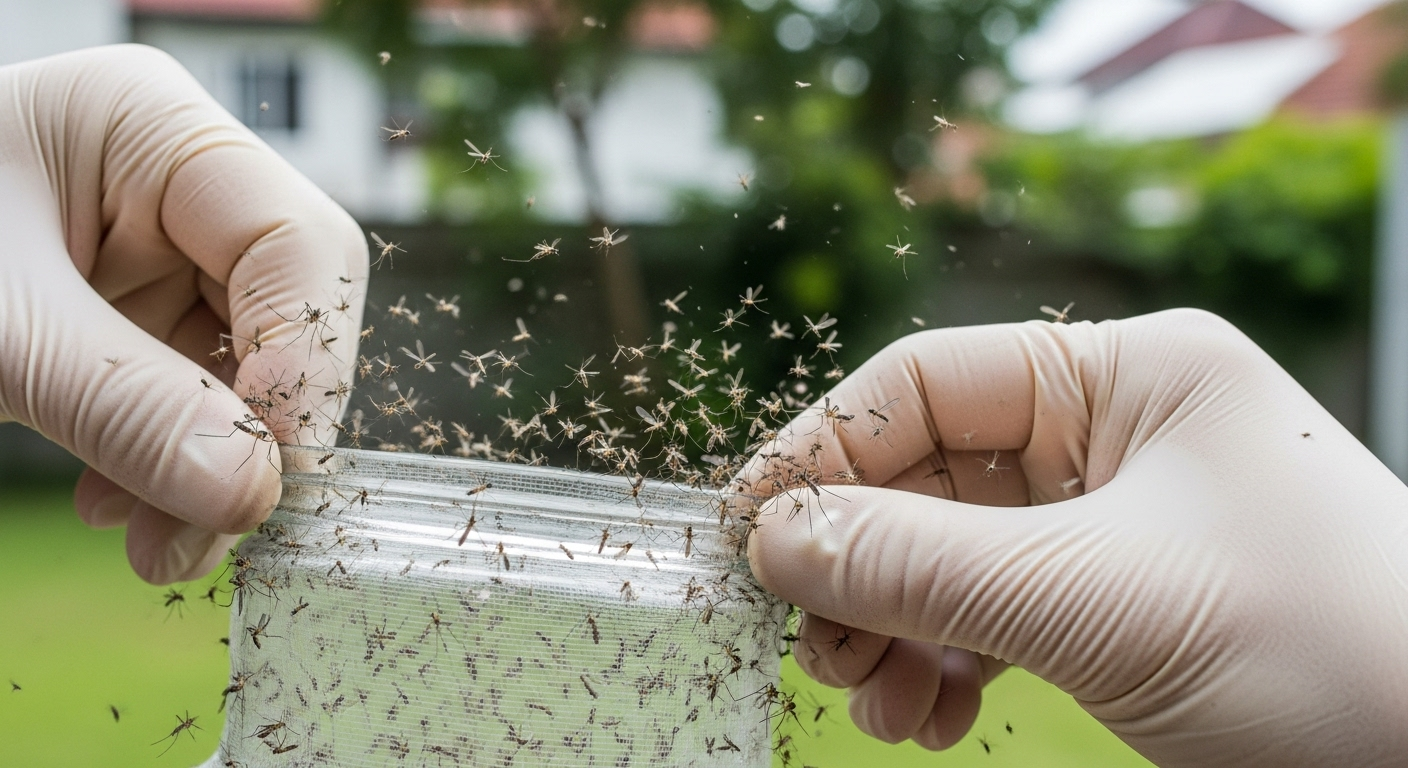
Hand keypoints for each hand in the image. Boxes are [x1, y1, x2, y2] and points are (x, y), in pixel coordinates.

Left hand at [0, 46, 366, 583]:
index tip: (269, 469)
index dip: (306, 360)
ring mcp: (162, 259)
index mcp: (156, 130)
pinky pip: (194, 405)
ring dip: (209, 474)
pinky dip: (169, 471)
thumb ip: (121, 402)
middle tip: (211, 531)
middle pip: (288, 316)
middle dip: (255, 435)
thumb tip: (251, 493)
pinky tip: (116, 504)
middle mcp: (179, 191)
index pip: (297, 244)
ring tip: (154, 546)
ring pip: (249, 378)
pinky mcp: (136, 322)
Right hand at [743, 308, 1407, 766]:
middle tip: (814, 642)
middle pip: (927, 476)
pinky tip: (926, 715)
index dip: (826, 450)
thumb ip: (915, 563)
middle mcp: (1116, 435)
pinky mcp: (1117, 601)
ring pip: (948, 554)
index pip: (928, 382)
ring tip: (877, 702)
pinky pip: (991, 613)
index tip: (751, 528)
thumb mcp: (1093, 599)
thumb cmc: (1326, 653)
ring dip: (891, 627)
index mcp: (1129, 376)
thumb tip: (775, 540)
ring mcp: (1116, 521)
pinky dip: (941, 662)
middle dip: (859, 563)